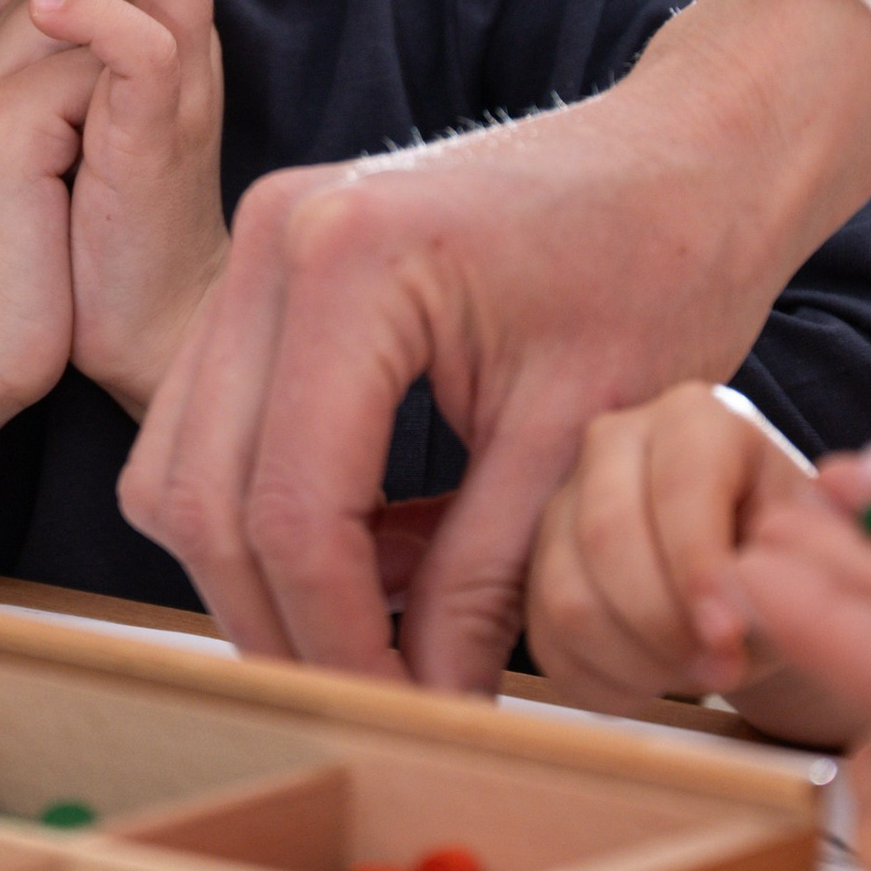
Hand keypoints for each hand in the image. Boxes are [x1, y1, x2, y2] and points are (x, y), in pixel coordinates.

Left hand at [0, 0, 226, 421]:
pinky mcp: (162, 139)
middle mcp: (178, 48)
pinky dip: (97, 16)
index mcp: (152, 34)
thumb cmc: (83, 227)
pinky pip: (150, 46)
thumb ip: (47, 41)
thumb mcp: (52, 112)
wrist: (129, 330)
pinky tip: (42, 17)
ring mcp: (177, 89)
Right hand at [119, 0, 870, 689]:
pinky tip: (379, 557)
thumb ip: (487, 581)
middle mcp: (270, 240)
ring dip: (263, 573)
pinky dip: (275, 511)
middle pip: (208, 497)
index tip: (403, 717)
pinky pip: (218, 428)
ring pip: (186, 470)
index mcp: (349, 261)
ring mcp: (255, 250)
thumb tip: (433, 712)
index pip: (295, 506)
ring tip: (380, 637)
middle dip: (283, 621)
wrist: (683, 153)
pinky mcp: (268, 273)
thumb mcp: (581, 440)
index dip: (338, 637)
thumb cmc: (660, 264)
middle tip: (378, 704)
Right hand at [526, 382, 866, 744]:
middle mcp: (613, 440)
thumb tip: (796, 546)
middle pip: (606, 535)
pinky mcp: (536, 568)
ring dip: (634, 659)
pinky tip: (656, 684)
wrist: (751, 571)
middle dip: (663, 624)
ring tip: (696, 676)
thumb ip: (807, 547)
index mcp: (694, 418)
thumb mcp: (814, 540)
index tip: (728, 637)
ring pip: (567, 594)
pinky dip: (604, 682)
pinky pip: (547, 640)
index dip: (699, 569)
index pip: (681, 487)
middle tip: (720, 670)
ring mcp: (564, 503)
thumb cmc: (787, 549)